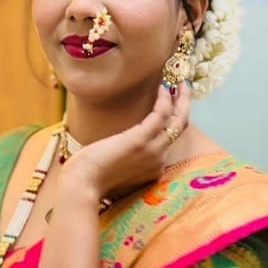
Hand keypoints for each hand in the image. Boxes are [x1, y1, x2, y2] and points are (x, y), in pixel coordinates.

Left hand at [60, 82, 191, 199]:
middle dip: (184, 108)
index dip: (172, 123)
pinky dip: (164, 100)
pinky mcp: (142, 139)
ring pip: (178, 121)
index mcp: (152, 170)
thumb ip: (124, 160)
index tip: (170, 107)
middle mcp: (159, 160)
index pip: (168, 143)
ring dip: (182, 99)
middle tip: (184, 88)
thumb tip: (118, 147)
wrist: (82, 185)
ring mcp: (153, 150)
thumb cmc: (89, 179)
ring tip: (180, 82)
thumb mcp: (114, 170)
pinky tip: (161, 88)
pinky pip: (162, 114)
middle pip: (180, 130)